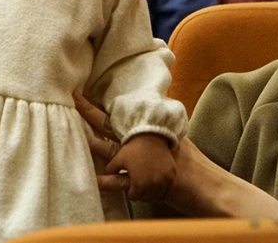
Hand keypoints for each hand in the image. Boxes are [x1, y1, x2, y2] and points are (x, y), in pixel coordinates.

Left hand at [75, 91, 277, 219]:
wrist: (206, 184)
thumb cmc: (191, 163)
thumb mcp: (174, 137)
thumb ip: (157, 127)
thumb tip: (151, 113)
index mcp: (146, 130)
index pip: (116, 114)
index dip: (96, 105)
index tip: (78, 92)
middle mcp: (140, 143)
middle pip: (108, 127)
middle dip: (88, 116)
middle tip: (71, 101)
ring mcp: (139, 163)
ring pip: (109, 152)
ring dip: (92, 146)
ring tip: (74, 138)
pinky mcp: (140, 184)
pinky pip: (120, 183)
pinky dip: (107, 182)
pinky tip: (94, 181)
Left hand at [106, 134, 175, 201]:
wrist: (153, 134)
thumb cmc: (133, 147)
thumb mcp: (119, 158)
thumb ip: (111, 169)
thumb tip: (104, 173)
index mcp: (138, 184)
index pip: (134, 196)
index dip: (132, 190)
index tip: (132, 184)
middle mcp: (152, 185)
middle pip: (146, 195)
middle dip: (142, 189)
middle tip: (140, 180)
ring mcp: (164, 180)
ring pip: (157, 190)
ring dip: (152, 186)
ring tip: (148, 177)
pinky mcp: (171, 173)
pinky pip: (166, 182)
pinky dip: (162, 179)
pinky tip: (157, 172)